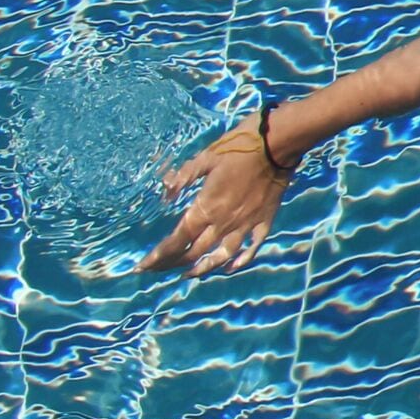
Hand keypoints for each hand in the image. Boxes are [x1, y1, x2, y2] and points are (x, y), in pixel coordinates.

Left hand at [146, 123, 291, 278]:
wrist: (276, 144)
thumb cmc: (237, 148)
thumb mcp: (203, 159)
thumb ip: (182, 178)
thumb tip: (166, 193)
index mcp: (205, 208)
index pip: (176, 240)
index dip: (158, 256)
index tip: (143, 266)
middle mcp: (223, 223)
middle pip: (194, 252)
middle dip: (172, 264)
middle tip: (158, 269)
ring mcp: (245, 225)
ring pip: (221, 257)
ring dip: (203, 269)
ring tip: (190, 274)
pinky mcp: (264, 222)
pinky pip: (252, 248)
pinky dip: (241, 261)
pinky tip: (231, 268)